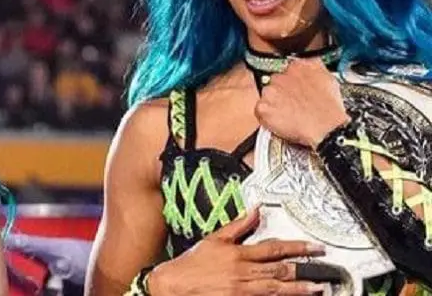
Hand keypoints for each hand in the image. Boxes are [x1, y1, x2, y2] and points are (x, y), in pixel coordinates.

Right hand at [147, 208, 326, 295]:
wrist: (173, 286)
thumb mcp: (214, 240)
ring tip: (316, 289)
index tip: (315, 247)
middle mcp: (243, 273)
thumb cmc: (192, 263)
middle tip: (324, 270)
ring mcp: (241, 291)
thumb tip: (256, 209)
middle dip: (304, 270)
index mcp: (238, 254)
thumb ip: (238, 226)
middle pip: (280, 271)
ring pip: (276, 289)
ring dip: (298, 289)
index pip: (274, 248)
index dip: (296, 248)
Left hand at [255, 58, 350, 147]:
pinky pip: (260, 110)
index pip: (286, 69)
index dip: (290, 82)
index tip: (294, 90)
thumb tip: (308, 66)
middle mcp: (281, 76)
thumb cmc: (330, 107)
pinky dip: (268, 117)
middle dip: (281, 92)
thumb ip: (314, 68)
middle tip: (292, 104)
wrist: (326, 127)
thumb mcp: (328, 78)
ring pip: (267, 95)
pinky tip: (281, 120)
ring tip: (288, 113)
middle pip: (274, 81)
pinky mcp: (263, 107)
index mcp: (297, 66)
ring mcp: (270, 91)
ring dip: (274, 103)